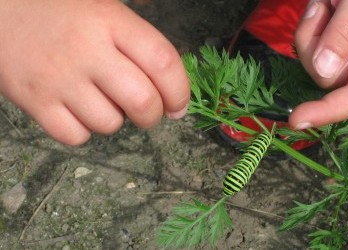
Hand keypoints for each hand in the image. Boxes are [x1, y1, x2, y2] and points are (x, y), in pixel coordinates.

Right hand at [0, 0, 189, 144]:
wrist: (0, 10)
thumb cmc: (60, 10)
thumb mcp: (103, 5)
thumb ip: (138, 33)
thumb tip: (173, 71)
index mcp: (110, 21)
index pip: (163, 62)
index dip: (179, 91)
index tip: (179, 106)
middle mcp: (87, 50)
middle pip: (142, 101)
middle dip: (153, 116)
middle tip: (147, 112)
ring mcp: (59, 78)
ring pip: (109, 124)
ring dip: (115, 119)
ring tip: (100, 99)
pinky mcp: (34, 101)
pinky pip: (76, 136)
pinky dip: (83, 130)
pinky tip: (77, 110)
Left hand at [290, 0, 347, 128]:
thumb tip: (324, 70)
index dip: (329, 111)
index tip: (297, 120)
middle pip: (326, 76)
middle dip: (314, 47)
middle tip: (325, 7)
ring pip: (313, 59)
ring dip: (311, 30)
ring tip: (328, 1)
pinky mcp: (334, 34)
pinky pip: (309, 40)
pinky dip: (310, 21)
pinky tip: (325, 3)